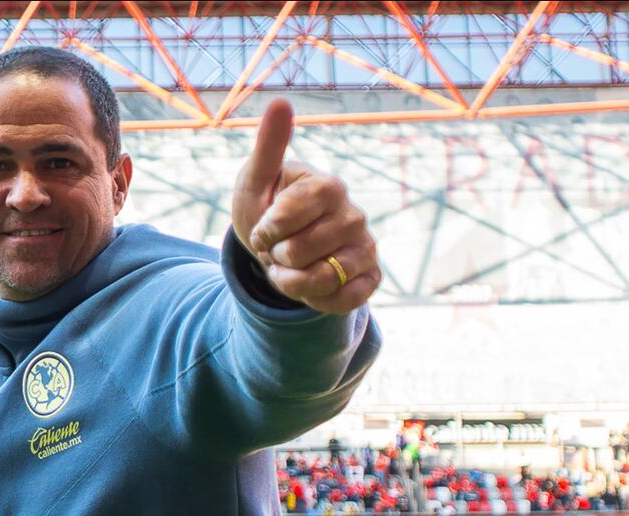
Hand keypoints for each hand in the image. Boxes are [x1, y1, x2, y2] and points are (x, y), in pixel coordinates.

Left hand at [231, 99, 379, 314]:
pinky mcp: (371, 277)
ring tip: (288, 268)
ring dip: (290, 282)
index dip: (266, 229)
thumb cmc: (266, 206)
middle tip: (277, 247)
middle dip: (275, 257)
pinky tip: (307, 287)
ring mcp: (366, 247)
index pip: (288, 215)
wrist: (279, 246)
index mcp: (328, 186)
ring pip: (323, 279)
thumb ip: (270, 145)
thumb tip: (281, 102)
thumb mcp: (256, 179)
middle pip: (300, 251)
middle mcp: (354, 214)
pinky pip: (346, 300)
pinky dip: (316, 301)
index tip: (263, 227)